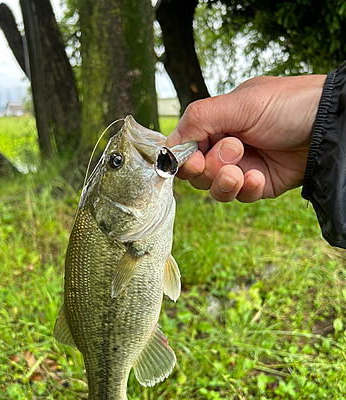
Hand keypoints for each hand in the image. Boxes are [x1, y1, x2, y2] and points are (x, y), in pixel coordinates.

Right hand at [166, 75, 326, 201]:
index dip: (183, 158)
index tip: (193, 158)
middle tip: (233, 152)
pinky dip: (248, 189)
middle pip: (196, 173)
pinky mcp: (258, 185)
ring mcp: (242, 167)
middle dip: (209, 168)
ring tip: (241, 171)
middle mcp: (225, 146)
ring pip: (214, 189)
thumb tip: (169, 143)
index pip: (184, 147)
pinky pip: (240, 197)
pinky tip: (261, 177)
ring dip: (224, 182)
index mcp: (217, 123)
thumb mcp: (239, 103)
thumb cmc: (287, 105)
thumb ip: (199, 118)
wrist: (327, 127)